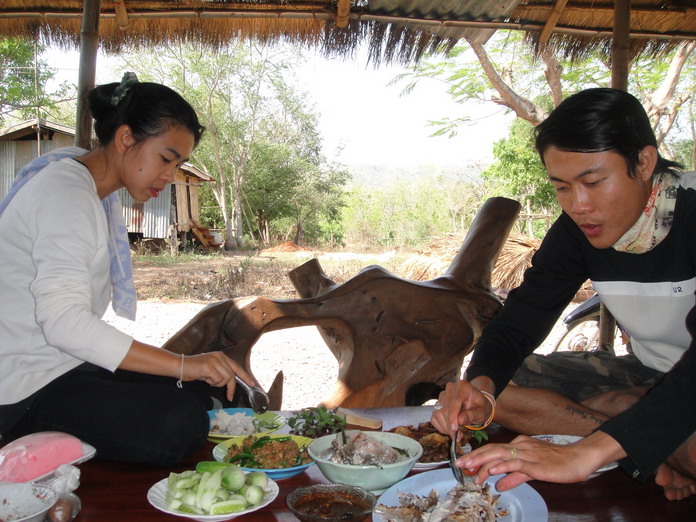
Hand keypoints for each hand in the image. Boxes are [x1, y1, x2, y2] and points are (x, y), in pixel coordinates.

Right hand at [182, 352, 254, 400]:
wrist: (179, 366)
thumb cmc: (194, 369)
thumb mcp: (210, 368)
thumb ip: (221, 372)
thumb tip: (231, 382)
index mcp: (221, 356)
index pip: (237, 367)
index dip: (245, 376)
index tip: (252, 384)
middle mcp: (219, 357)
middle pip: (232, 375)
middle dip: (230, 387)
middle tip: (229, 396)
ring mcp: (214, 361)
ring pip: (225, 379)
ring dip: (217, 384)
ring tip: (208, 380)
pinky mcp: (209, 366)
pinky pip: (217, 380)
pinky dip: (212, 383)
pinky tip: (204, 378)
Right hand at [431, 379, 492, 435]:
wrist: (476, 405)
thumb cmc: (480, 407)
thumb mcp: (481, 412)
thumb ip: (472, 415)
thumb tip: (460, 420)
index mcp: (463, 386)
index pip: (454, 402)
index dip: (453, 416)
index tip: (454, 429)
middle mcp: (450, 388)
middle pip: (445, 409)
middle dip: (450, 425)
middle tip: (458, 437)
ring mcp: (442, 396)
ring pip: (438, 413)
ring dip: (446, 427)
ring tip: (456, 434)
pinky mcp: (438, 404)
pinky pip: (434, 417)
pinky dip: (441, 426)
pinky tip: (450, 430)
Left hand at [459, 432, 620, 490]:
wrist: (579, 459)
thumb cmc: (558, 465)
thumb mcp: (532, 472)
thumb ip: (515, 477)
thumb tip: (499, 485)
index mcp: (520, 445)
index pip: (495, 450)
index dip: (479, 457)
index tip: (466, 465)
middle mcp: (520, 446)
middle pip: (492, 450)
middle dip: (474, 458)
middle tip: (459, 465)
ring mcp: (527, 453)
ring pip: (500, 455)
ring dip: (482, 462)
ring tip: (468, 468)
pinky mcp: (535, 463)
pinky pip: (515, 463)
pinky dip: (502, 466)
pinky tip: (492, 470)